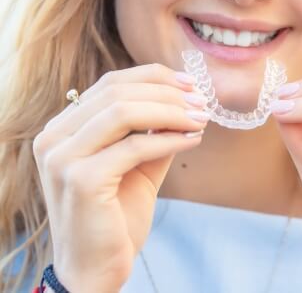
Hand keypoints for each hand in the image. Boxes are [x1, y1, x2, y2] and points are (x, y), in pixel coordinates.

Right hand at [33, 64, 208, 292]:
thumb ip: (153, 129)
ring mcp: (62, 158)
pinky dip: (170, 139)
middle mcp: (54, 137)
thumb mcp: (137, 163)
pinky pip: (135, 146)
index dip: (154, 77)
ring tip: (201, 118)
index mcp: (63, 128)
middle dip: (167, 93)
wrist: (95, 271)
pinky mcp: (81, 180)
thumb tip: (187, 98)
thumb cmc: (115, 216)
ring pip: (124, 112)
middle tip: (202, 101)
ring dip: (171, 111)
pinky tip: (193, 140)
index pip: (111, 83)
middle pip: (118, 92)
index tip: (190, 83)